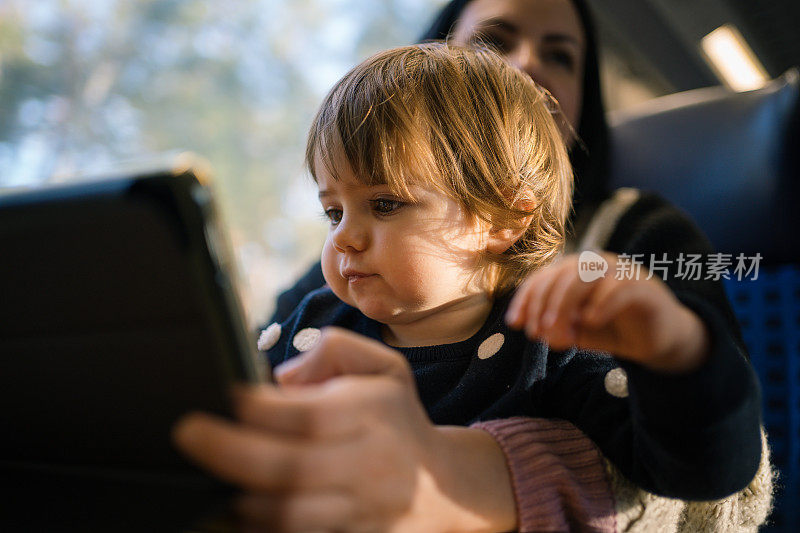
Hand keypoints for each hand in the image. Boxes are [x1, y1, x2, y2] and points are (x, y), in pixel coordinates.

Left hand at [173, 327, 515, 531]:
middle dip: (230, 451)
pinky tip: (243, 508)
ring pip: (292, 515)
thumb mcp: (384, 367)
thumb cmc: (396, 418)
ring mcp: (366, 511)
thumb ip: (335, 350)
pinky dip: (265, 527)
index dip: (262, 408)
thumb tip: (281, 377)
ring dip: (244, 496)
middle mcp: (373, 464)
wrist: (443, 487)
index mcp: (377, 414)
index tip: (226, 394)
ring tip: (213, 477)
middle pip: (293, 467)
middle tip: (188, 432)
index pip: (313, 415)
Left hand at [505, 252, 709, 372]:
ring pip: (586, 275)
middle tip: (539, 334)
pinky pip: (619, 287)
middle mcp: (596, 265)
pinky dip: (601, 303)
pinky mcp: (644, 287)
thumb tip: (538, 331)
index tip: (515, 324)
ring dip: (566, 304)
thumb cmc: (612, 329)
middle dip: (544, 305)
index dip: (526, 298)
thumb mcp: (577, 331)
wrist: (659, 339)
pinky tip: (590, 322)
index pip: (543, 277)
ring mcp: (621, 272)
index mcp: (575, 271)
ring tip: (560, 333)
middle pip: (561, 274)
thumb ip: (557, 328)